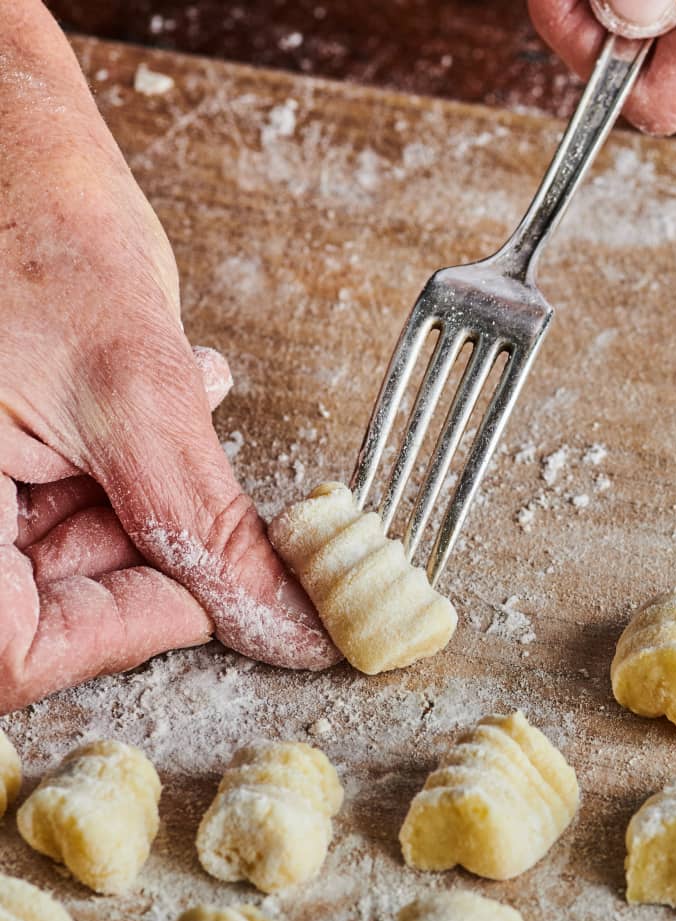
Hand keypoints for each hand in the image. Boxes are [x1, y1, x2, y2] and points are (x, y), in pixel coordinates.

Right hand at [1, 2, 338, 712]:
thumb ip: (204, 523)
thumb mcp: (136, 385)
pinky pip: (53, 520)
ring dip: (137, 513)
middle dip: (141, 560)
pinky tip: (144, 416)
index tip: (214, 596)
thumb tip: (283, 625)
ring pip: (54, 570)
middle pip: (39, 614)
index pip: (10, 653)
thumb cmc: (29, 223)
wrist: (6, 149)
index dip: (123, 634)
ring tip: (168, 422)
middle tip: (199, 498)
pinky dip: (117, 484)